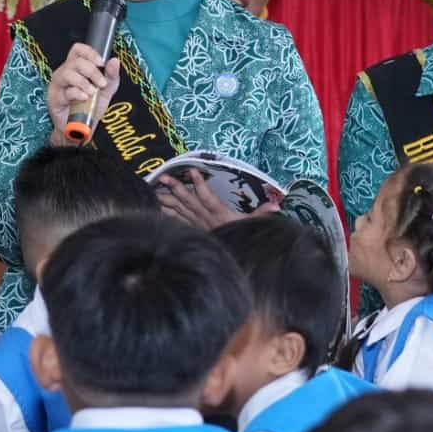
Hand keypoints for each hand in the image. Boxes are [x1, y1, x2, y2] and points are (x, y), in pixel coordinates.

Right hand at [45, 42, 121, 139]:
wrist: (83, 129)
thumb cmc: (91, 107)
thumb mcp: (106, 90)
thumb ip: (111, 76)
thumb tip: (115, 61)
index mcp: (76, 67)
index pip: (78, 50)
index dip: (89, 53)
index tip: (101, 63)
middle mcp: (64, 73)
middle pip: (75, 61)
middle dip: (92, 71)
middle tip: (101, 83)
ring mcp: (57, 85)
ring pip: (67, 74)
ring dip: (83, 82)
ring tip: (92, 92)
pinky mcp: (54, 98)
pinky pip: (65, 92)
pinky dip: (77, 93)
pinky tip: (84, 98)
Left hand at [155, 170, 277, 230]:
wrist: (229, 260)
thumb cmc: (241, 238)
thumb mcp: (253, 227)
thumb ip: (262, 214)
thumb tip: (277, 206)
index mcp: (219, 215)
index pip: (208, 198)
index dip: (200, 185)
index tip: (194, 171)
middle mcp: (205, 219)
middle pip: (189, 202)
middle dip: (177, 188)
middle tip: (164, 177)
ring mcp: (196, 224)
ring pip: (180, 209)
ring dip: (168, 198)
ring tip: (156, 186)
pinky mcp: (191, 229)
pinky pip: (177, 219)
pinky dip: (166, 211)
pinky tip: (155, 204)